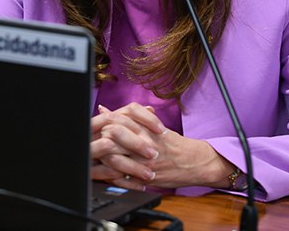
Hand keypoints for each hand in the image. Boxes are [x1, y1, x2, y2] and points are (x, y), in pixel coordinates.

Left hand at [91, 103, 233, 190]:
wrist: (193, 162)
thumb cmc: (172, 143)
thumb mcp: (153, 125)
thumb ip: (128, 118)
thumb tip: (104, 109)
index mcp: (147, 129)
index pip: (120, 120)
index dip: (105, 121)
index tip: (100, 124)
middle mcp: (145, 143)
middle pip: (114, 137)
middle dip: (101, 138)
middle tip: (95, 139)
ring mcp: (144, 162)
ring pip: (115, 158)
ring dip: (102, 157)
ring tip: (97, 155)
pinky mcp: (145, 178)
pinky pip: (122, 178)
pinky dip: (110, 175)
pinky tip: (104, 172)